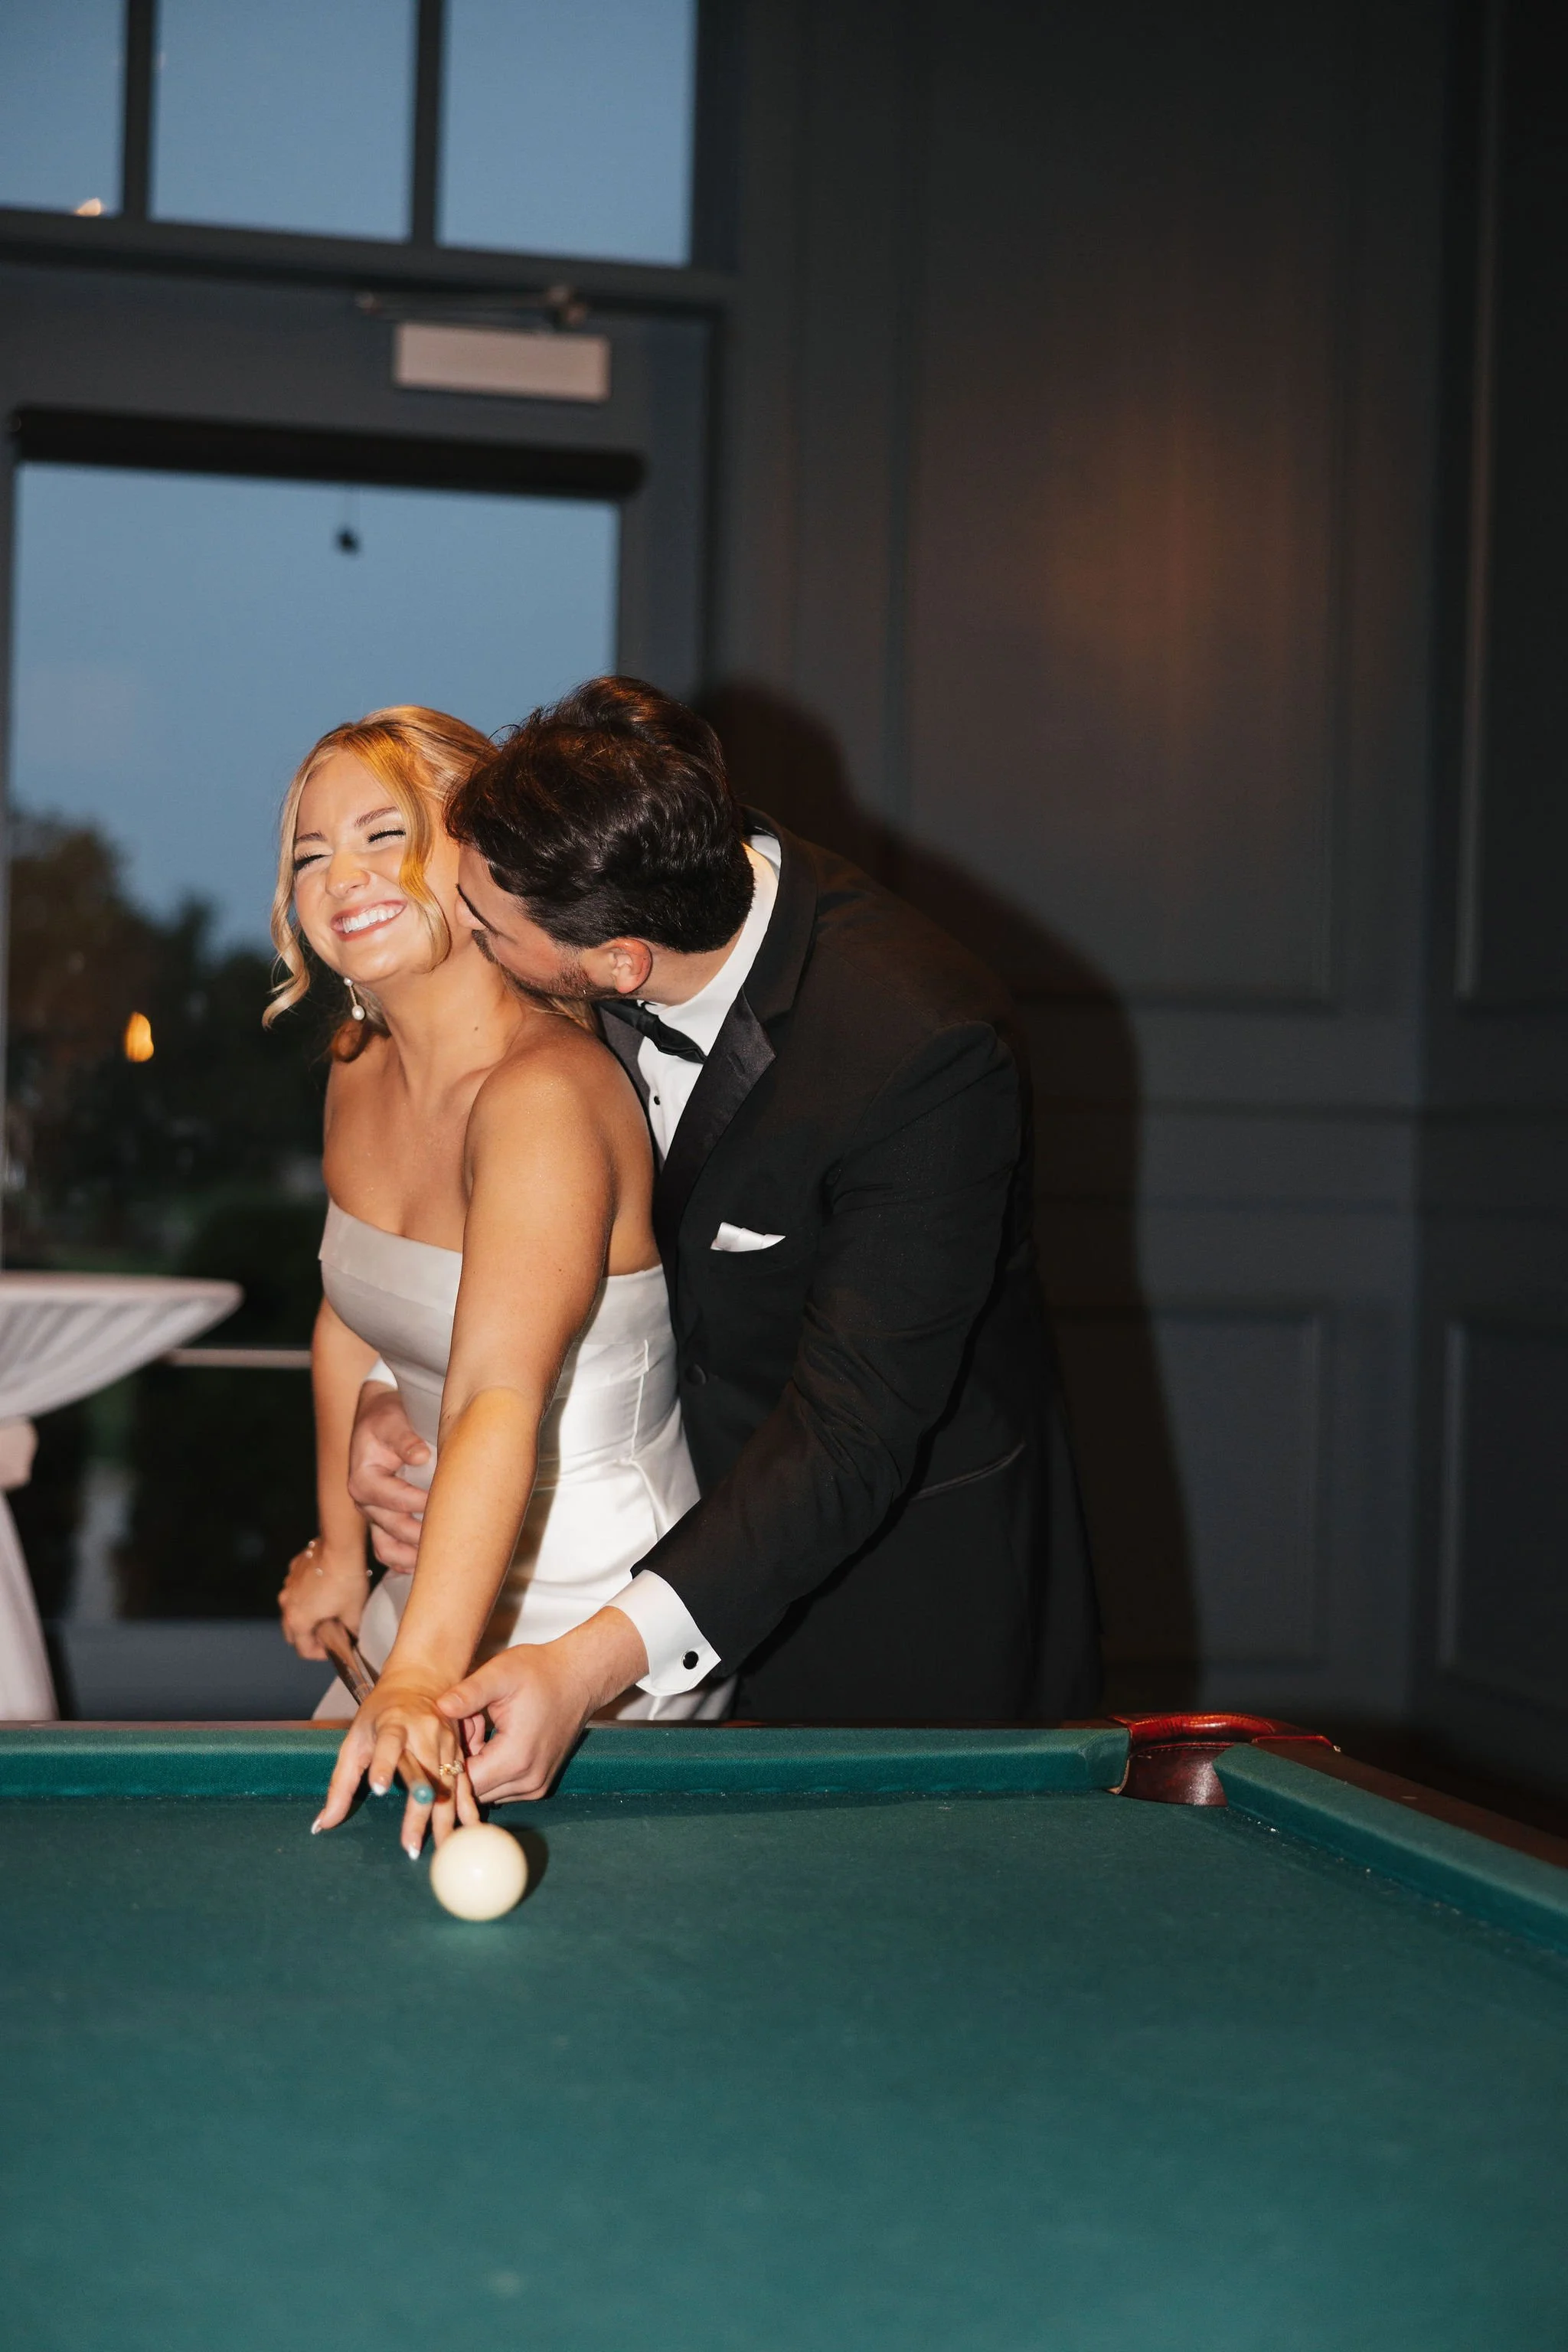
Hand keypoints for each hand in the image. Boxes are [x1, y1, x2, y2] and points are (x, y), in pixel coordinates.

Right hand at [278, 1537, 367, 1659]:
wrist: (340, 1546)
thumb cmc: (346, 1580)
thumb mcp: (354, 1612)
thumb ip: (352, 1632)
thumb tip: (355, 1638)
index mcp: (298, 1620)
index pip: (304, 1650)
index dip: (321, 1654)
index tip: (335, 1650)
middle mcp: (287, 1604)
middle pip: (293, 1632)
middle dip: (309, 1637)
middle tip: (330, 1635)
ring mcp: (288, 1585)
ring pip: (293, 1609)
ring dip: (307, 1615)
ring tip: (328, 1612)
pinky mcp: (293, 1570)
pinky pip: (297, 1589)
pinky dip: (307, 1595)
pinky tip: (325, 1590)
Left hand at [312, 1669, 480, 1855]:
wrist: (420, 1682)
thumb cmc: (379, 1714)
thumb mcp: (354, 1741)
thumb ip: (339, 1785)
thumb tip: (322, 1826)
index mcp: (393, 1724)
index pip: (388, 1744)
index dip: (384, 1764)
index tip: (378, 1788)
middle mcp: (423, 1732)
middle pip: (423, 1773)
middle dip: (419, 1810)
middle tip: (412, 1845)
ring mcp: (445, 1741)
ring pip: (447, 1782)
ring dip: (445, 1817)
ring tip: (443, 1848)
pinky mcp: (459, 1749)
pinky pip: (465, 1781)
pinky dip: (467, 1806)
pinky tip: (470, 1829)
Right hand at [346, 1385, 430, 1571]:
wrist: (379, 1421)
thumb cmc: (386, 1419)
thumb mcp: (392, 1421)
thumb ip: (404, 1438)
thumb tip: (420, 1457)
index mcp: (363, 1479)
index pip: (393, 1498)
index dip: (420, 1502)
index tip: (446, 1501)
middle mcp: (365, 1502)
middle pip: (394, 1528)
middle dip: (423, 1534)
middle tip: (456, 1535)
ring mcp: (374, 1516)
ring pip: (388, 1549)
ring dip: (414, 1557)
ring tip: (443, 1559)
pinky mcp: (384, 1522)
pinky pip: (390, 1551)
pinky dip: (406, 1562)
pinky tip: (430, 1563)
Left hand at [436, 1607, 649, 1802]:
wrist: (580, 1677)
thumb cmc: (541, 1672)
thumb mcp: (501, 1673)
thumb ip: (468, 1693)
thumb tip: (439, 1708)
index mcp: (516, 1758)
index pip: (463, 1781)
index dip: (447, 1758)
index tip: (449, 1729)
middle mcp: (528, 1781)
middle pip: (472, 1790)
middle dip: (460, 1761)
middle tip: (467, 1723)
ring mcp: (535, 1787)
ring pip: (485, 1791)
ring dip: (475, 1766)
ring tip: (481, 1727)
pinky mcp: (537, 1785)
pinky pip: (500, 1787)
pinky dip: (490, 1768)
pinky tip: (493, 1737)